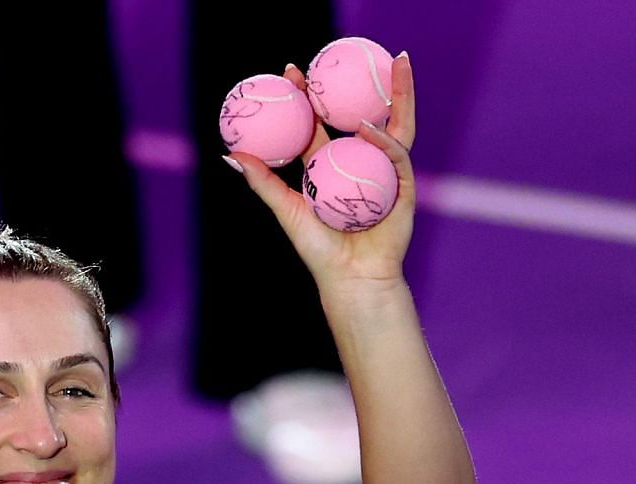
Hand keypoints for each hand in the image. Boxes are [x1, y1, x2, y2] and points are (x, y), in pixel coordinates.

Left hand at [224, 53, 416, 292]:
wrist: (352, 280)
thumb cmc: (319, 251)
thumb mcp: (286, 209)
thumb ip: (263, 181)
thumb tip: (231, 153)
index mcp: (330, 166)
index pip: (319, 122)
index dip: (308, 96)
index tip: (292, 71)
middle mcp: (360, 164)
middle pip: (364, 113)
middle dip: (366, 82)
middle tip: (357, 52)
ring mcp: (386, 173)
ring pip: (394, 125)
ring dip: (399, 93)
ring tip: (397, 64)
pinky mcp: (404, 188)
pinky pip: (395, 156)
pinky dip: (383, 139)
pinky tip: (371, 126)